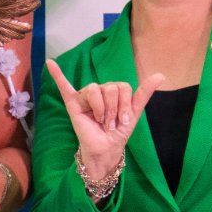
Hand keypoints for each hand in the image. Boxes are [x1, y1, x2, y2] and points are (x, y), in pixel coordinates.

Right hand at [45, 59, 165, 178]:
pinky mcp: (73, 104)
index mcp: (114, 91)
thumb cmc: (118, 132)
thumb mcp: (134, 113)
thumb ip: (144, 94)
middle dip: (114, 109)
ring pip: (95, 89)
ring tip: (100, 122)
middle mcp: (99, 91)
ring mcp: (85, 96)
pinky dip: (57, 75)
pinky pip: (64, 86)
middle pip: (110, 87)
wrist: (106, 149)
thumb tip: (161, 75)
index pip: (122, 86)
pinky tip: (50, 62)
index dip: (125, 104)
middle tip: (110, 124)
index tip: (124, 120)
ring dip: (101, 109)